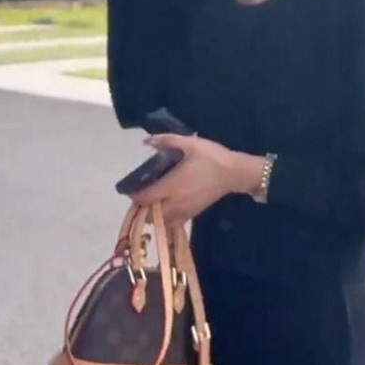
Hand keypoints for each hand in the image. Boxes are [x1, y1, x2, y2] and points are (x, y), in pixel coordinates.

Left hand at [130, 133, 263, 227]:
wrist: (234, 173)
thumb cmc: (212, 157)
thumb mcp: (190, 143)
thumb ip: (167, 141)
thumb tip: (147, 141)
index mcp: (172, 185)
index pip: (146, 198)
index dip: (134, 195)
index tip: (130, 188)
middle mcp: (176, 202)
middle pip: (150, 215)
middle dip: (142, 207)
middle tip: (141, 193)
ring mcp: (185, 210)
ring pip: (161, 221)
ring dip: (153, 215)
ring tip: (153, 201)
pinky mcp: (193, 214)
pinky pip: (173, 224)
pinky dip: (165, 220)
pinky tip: (166, 208)